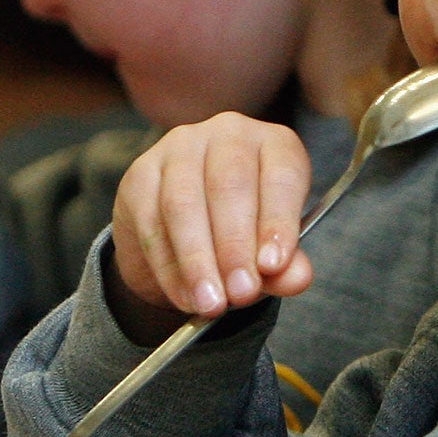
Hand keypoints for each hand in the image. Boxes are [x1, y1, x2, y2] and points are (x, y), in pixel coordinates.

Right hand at [109, 114, 314, 334]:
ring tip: (210, 302)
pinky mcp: (141, 173)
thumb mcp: (271, 250)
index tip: (273, 266)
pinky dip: (168, 266)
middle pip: (229, 186)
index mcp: (273, 144)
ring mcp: (180, 148)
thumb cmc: (242, 231)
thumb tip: (296, 278)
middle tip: (240, 294)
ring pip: (184, 203)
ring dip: (197, 260)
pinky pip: (151, 221)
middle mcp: (228, 134)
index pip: (282, 176)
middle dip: (234, 247)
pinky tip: (184, 295)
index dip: (278, 221)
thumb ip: (287, 266)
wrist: (182, 230)